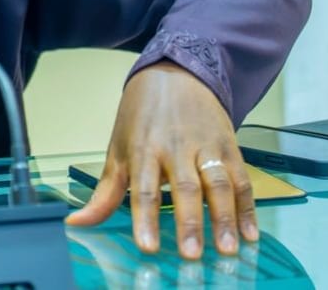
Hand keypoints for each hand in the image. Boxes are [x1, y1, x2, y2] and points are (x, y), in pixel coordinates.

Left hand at [64, 62, 257, 258]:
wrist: (177, 73)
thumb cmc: (142, 117)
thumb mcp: (118, 148)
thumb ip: (104, 192)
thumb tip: (77, 222)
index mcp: (144, 149)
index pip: (143, 187)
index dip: (145, 218)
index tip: (148, 247)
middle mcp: (176, 148)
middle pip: (184, 187)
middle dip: (189, 222)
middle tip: (191, 254)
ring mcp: (206, 146)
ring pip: (218, 183)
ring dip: (224, 218)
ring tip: (227, 249)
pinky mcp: (229, 147)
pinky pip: (241, 180)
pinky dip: (248, 208)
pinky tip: (250, 234)